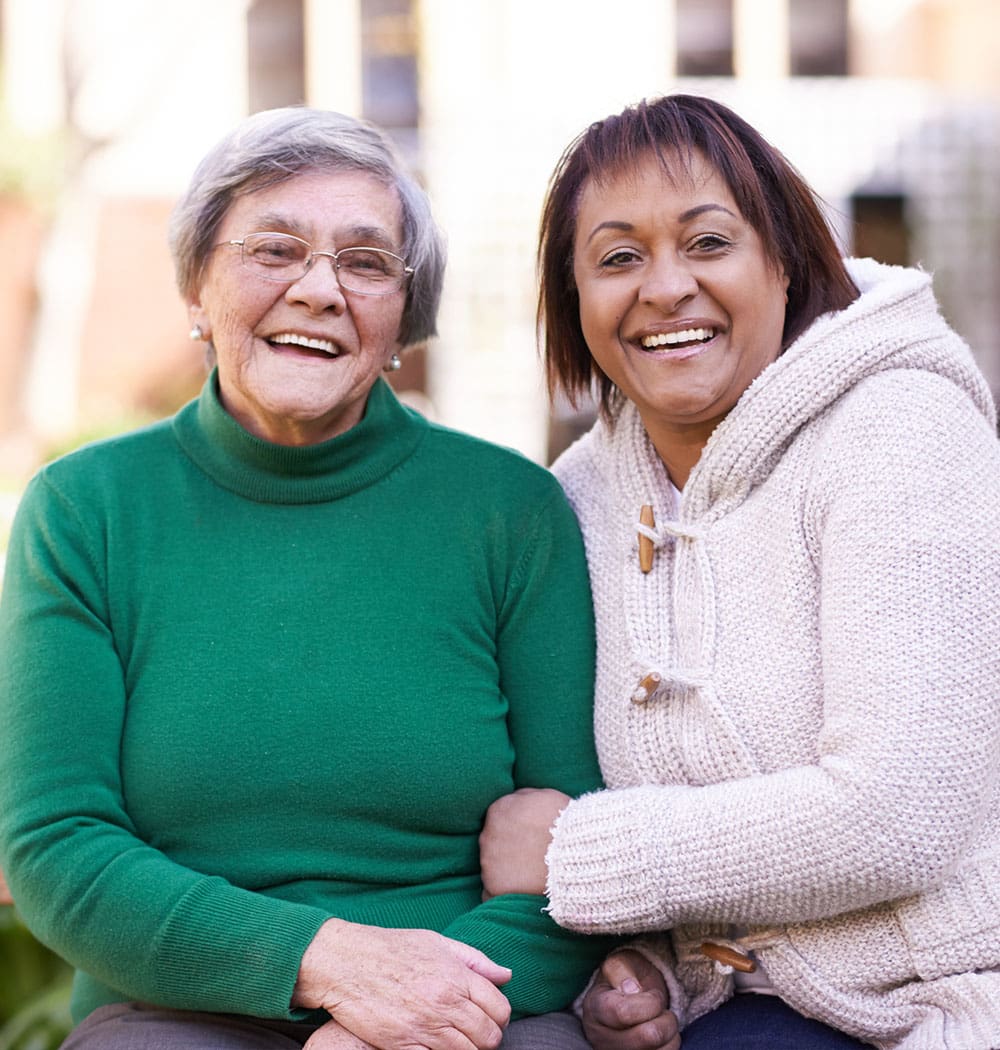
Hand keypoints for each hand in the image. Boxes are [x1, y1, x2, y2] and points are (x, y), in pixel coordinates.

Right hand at [293, 918, 511, 1049]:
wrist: (346, 963)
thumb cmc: (390, 948)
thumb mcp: (435, 942)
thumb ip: (474, 960)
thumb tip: (505, 975)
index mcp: (456, 975)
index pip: (499, 1007)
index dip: (500, 1016)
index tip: (491, 1018)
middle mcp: (446, 1002)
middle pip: (488, 1036)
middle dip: (488, 1038)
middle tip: (477, 1034)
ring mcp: (425, 1027)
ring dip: (469, 1049)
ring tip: (459, 1041)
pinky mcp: (404, 1045)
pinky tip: (437, 1046)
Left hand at [479, 788, 569, 898]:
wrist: (576, 856)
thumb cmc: (565, 824)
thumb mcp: (546, 797)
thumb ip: (525, 798)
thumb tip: (517, 802)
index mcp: (499, 810)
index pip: (500, 817)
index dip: (517, 827)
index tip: (531, 835)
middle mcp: (487, 835)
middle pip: (494, 841)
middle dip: (509, 847)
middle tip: (533, 855)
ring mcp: (488, 863)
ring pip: (492, 866)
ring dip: (507, 870)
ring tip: (532, 875)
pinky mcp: (493, 888)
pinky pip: (490, 893)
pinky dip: (501, 894)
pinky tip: (520, 894)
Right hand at [581, 950, 678, 1049]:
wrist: (628, 999)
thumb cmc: (625, 978)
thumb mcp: (620, 963)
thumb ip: (621, 969)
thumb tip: (631, 988)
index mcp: (595, 1009)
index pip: (624, 1012)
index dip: (649, 1002)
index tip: (653, 995)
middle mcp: (601, 1038)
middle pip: (647, 1037)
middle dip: (666, 1018)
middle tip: (662, 1008)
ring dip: (670, 1033)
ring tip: (662, 1021)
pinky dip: (671, 1046)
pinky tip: (663, 1037)